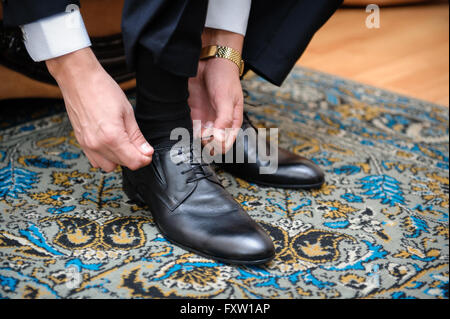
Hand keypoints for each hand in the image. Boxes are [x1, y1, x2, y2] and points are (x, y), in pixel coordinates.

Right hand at [46, 47, 152, 171]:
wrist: (79, 79)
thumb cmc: (101, 89)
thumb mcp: (127, 112)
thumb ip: (137, 136)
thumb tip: (146, 151)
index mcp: (112, 137)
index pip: (133, 162)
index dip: (144, 159)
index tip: (148, 152)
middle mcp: (97, 144)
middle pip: (122, 164)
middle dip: (134, 157)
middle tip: (139, 144)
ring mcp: (87, 144)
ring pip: (108, 166)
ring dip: (119, 159)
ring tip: (124, 143)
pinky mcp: (81, 142)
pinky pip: (95, 160)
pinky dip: (105, 157)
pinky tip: (111, 144)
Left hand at [188, 28, 243, 153]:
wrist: (211, 59)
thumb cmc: (224, 77)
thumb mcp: (227, 100)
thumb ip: (223, 121)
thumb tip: (220, 141)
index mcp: (232, 121)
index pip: (226, 143)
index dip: (218, 148)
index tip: (209, 147)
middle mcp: (219, 122)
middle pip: (211, 142)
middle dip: (204, 145)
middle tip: (197, 141)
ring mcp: (206, 117)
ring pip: (199, 136)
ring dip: (194, 139)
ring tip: (189, 136)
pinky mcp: (193, 111)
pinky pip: (189, 126)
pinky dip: (186, 129)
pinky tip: (182, 130)